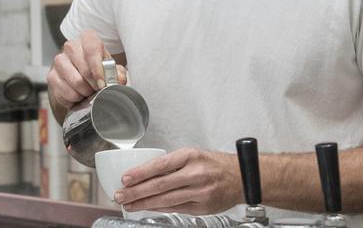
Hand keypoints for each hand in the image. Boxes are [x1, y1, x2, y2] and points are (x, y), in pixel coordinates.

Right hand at [47, 29, 126, 109]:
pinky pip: (66, 92)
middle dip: (94, 83)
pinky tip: (79, 95)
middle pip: (84, 68)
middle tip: (99, 89)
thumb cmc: (97, 69)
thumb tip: (119, 79)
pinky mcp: (51, 76)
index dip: (98, 66)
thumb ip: (117, 73)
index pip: (92, 46)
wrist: (81, 78)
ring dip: (85, 91)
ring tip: (90, 91)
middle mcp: (71, 46)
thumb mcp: (110, 68)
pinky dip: (75, 98)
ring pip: (75, 81)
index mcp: (87, 39)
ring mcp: (59, 61)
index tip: (103, 82)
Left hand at [114, 148, 242, 214]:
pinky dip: (159, 208)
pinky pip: (176, 208)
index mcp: (191, 156)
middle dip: (136, 191)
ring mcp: (199, 191)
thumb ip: (173, 163)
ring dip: (144, 203)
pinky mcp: (202, 207)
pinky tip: (148, 208)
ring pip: (165, 199)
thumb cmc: (216, 164)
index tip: (126, 178)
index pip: (160, 165)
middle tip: (121, 195)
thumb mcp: (195, 154)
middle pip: (160, 185)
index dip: (141, 173)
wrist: (242, 177)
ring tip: (129, 204)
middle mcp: (195, 173)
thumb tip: (147, 172)